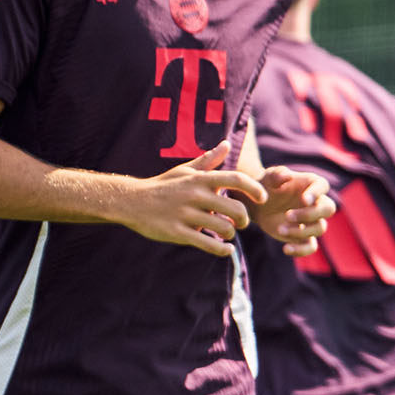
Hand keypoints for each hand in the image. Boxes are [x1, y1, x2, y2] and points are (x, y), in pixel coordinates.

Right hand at [120, 142, 266, 255]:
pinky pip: (209, 244)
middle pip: (236, 209)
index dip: (255, 189)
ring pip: (224, 228)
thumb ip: (209, 160)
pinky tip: (225, 249)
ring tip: (227, 234)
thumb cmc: (163, 185)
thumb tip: (226, 144)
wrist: (131, 201)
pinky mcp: (178, 232)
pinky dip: (222, 250)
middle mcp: (195, 194)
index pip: (236, 179)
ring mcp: (186, 214)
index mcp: (200, 179)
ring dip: (231, 234)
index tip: (263, 198)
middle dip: (244, 219)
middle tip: (241, 223)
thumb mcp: (185, 170)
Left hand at [251, 165, 335, 256]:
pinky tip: (286, 249)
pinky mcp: (304, 236)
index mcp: (311, 184)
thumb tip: (287, 176)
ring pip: (320, 228)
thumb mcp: (267, 178)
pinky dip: (301, 250)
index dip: (316, 193)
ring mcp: (312, 221)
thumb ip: (277, 175)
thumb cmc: (266, 186)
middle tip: (287, 215)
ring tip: (279, 229)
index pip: (322, 186)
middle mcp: (316, 203)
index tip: (303, 200)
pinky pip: (311, 246)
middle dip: (310, 214)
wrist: (258, 205)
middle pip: (328, 209)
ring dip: (301, 231)